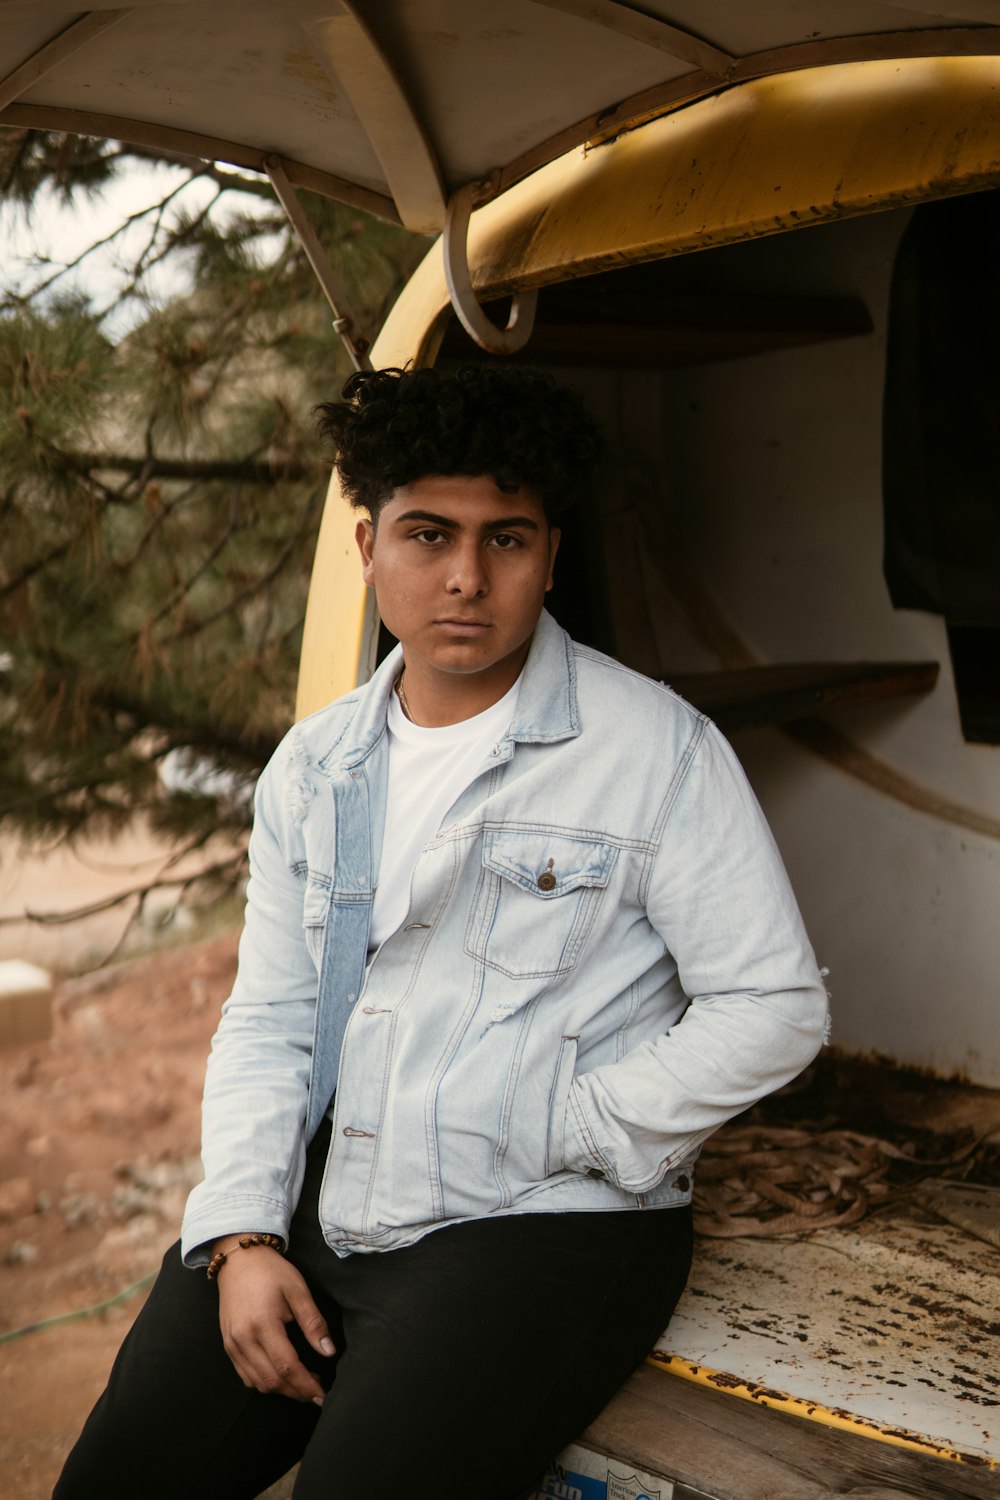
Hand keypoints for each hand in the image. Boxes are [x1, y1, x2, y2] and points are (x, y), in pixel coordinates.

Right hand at [216, 1242, 334, 1403]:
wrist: (238, 1260)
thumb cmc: (271, 1271)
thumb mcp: (298, 1290)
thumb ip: (314, 1323)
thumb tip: (329, 1352)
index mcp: (262, 1324)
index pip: (287, 1367)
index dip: (306, 1385)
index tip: (322, 1396)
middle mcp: (243, 1339)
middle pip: (272, 1381)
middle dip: (296, 1392)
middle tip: (316, 1391)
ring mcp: (232, 1345)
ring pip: (258, 1383)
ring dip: (281, 1390)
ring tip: (302, 1384)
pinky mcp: (228, 1345)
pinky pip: (246, 1376)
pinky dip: (264, 1382)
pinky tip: (280, 1375)